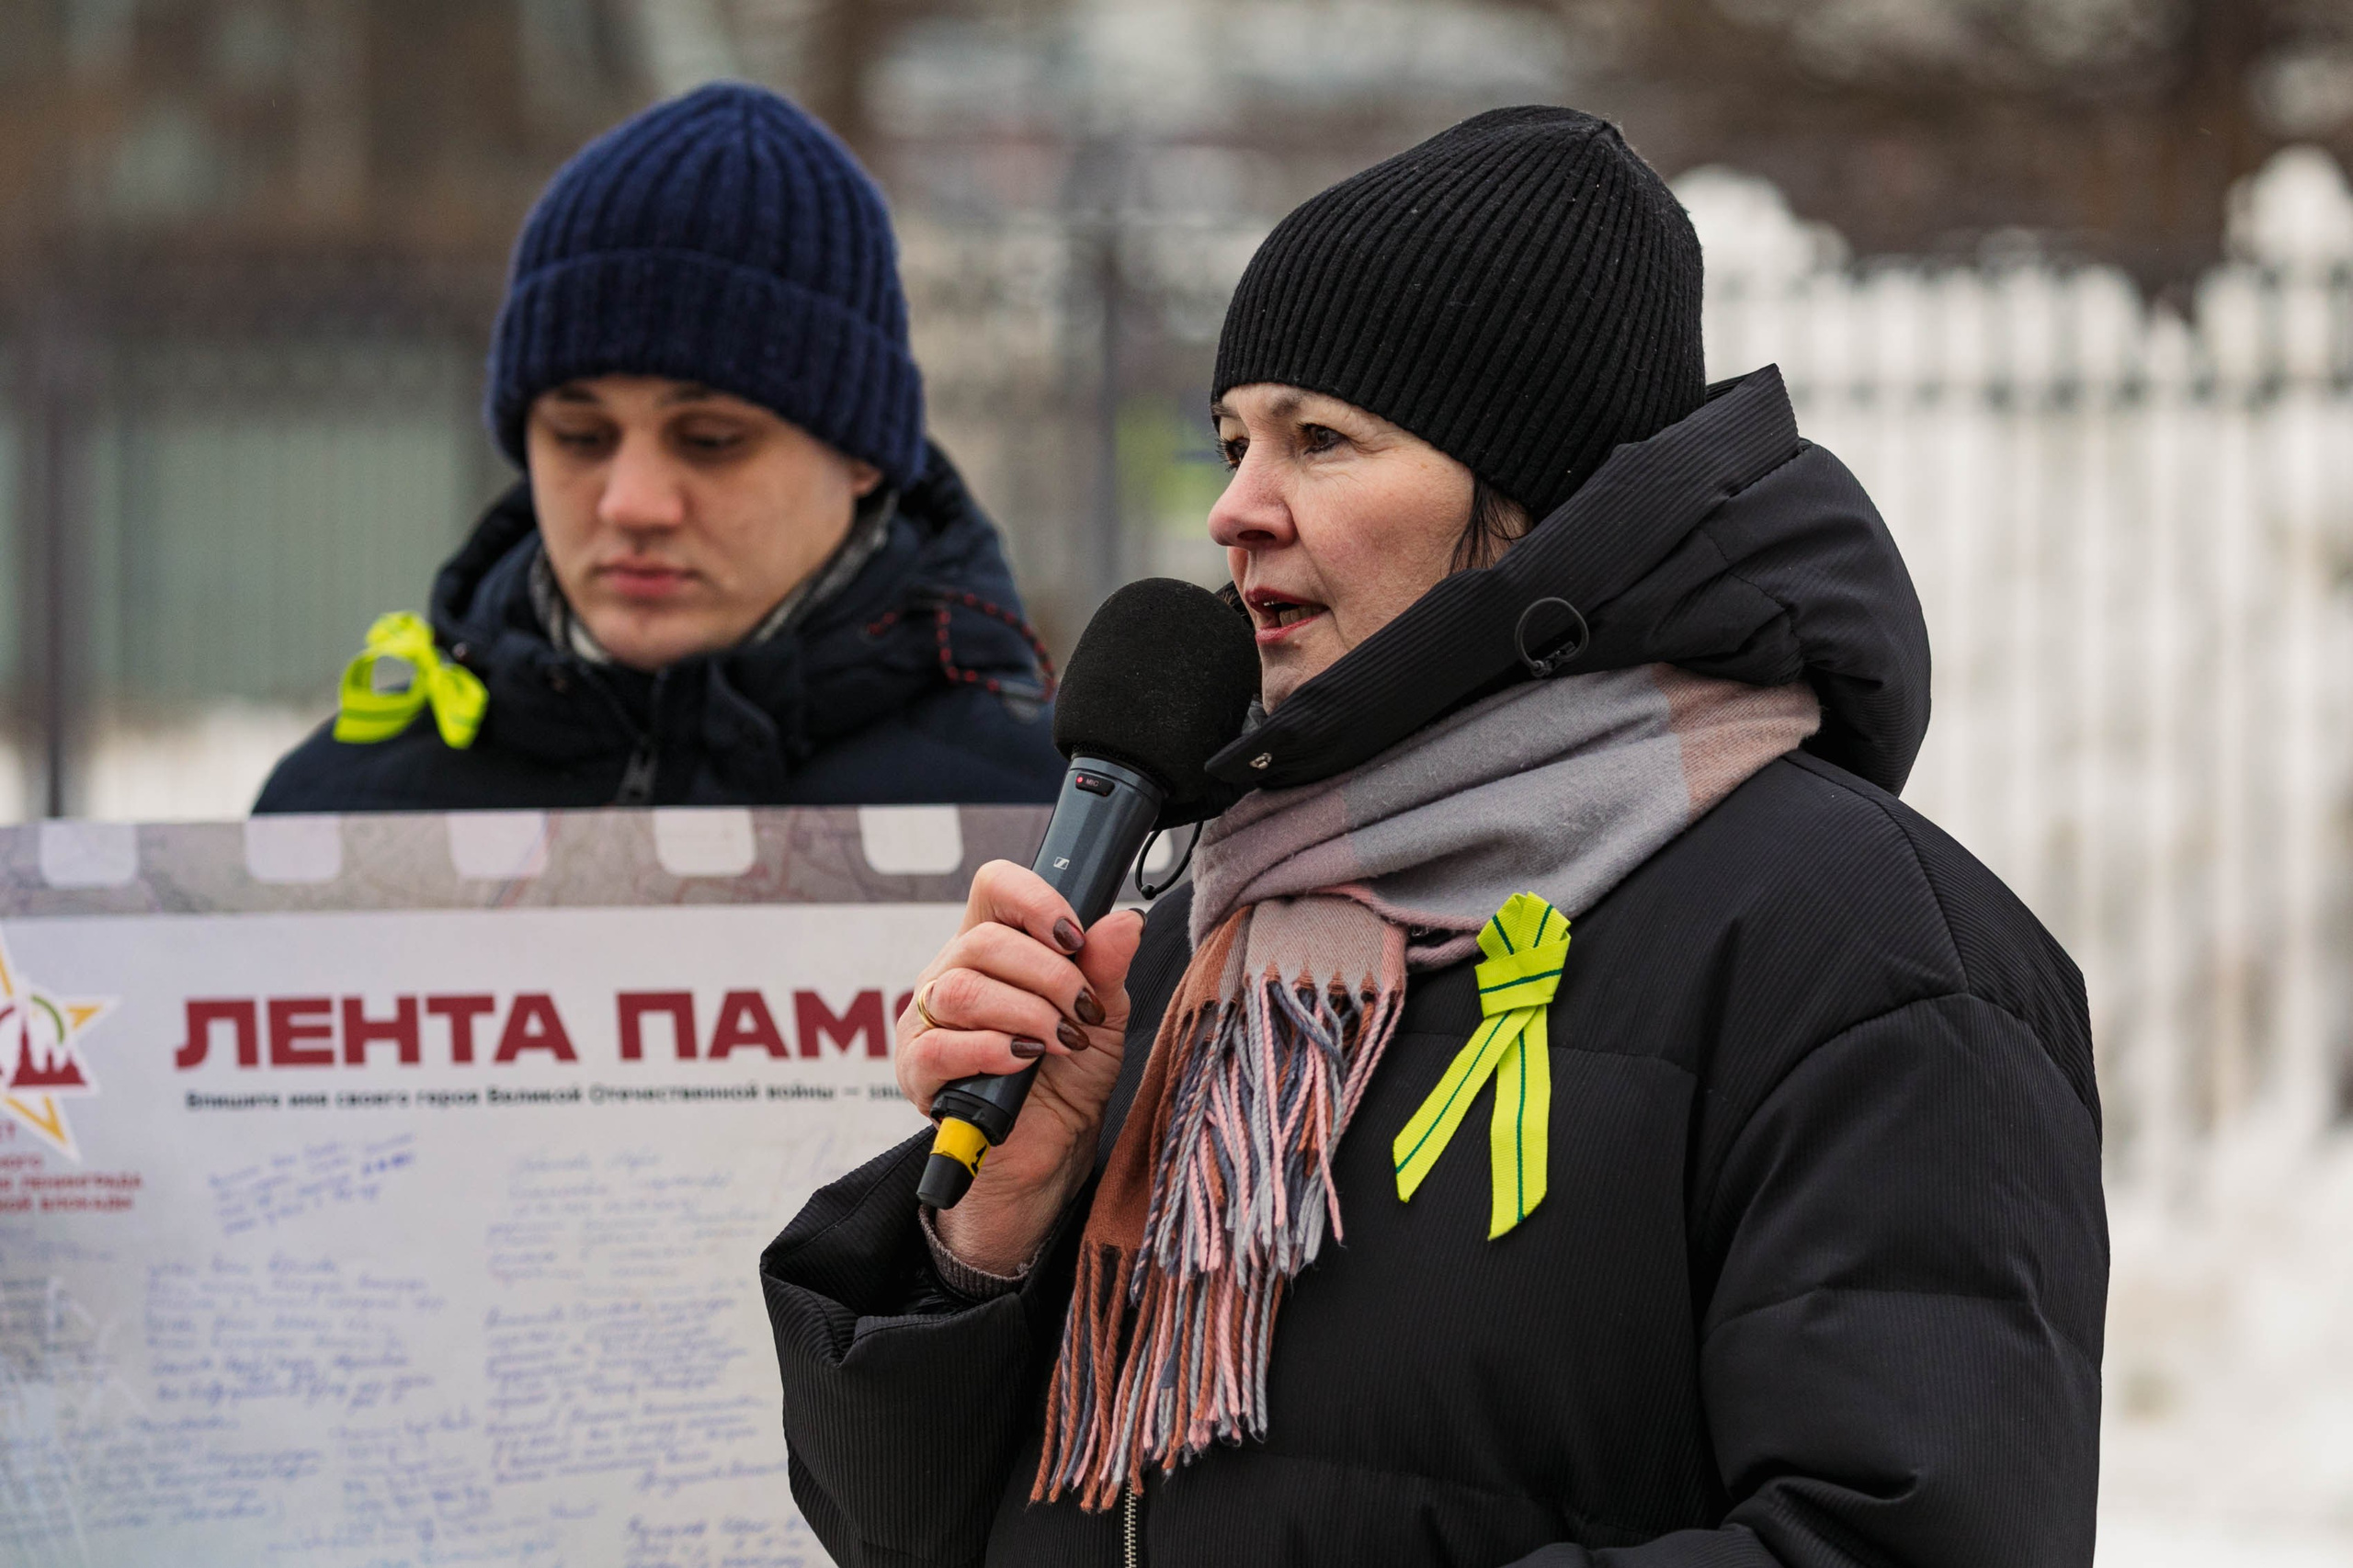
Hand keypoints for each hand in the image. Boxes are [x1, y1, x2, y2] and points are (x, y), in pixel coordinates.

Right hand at [897, 860, 1145, 1275]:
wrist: (1052, 1149)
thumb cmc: (1070, 1076)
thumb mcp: (1101, 1016)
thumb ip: (1106, 968)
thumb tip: (1125, 921)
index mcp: (992, 946)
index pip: (995, 888)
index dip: (1034, 901)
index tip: (1076, 939)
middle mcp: (951, 973)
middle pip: (984, 941)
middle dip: (1050, 976)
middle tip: (1082, 1013)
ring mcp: (927, 1021)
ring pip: (962, 990)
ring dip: (1026, 1013)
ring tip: (1061, 1041)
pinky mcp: (917, 1072)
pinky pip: (940, 1047)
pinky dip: (990, 1050)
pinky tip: (1023, 1061)